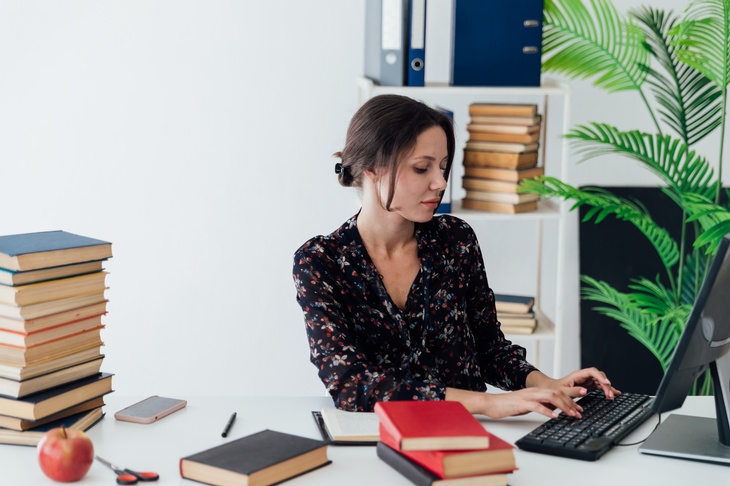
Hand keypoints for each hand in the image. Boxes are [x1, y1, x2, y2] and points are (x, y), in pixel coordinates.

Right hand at [445, 386, 586, 419]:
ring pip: (550, 397)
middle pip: (557, 393)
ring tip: (572, 414)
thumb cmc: (509, 405)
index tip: (580, 405)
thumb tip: (554, 410)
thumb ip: (540, 404)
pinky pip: (537, 406)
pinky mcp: (522, 403)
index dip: (570, 397)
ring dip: (563, 406)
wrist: (492, 403)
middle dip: (571, 401)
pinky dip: (547, 411)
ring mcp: (528, 396)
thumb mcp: (528, 404)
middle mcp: (534, 391)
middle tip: (580, 411)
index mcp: (536, 391)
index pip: (557, 391)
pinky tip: (554, 417)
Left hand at [525, 368, 620, 417]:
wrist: (552, 391)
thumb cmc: (556, 390)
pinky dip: (606, 391)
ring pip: (601, 382)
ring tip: (612, 397)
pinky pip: (599, 387)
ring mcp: (587, 381)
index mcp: (578, 375)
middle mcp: (584, 376)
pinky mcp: (589, 386)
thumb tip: (585, 390)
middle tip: (609, 395)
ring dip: (607, 388)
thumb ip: (574, 391)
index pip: (592, 372)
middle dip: (606, 384)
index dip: (600, 377)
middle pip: (599, 376)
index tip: (606, 383)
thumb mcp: (563, 391)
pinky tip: (613, 394)